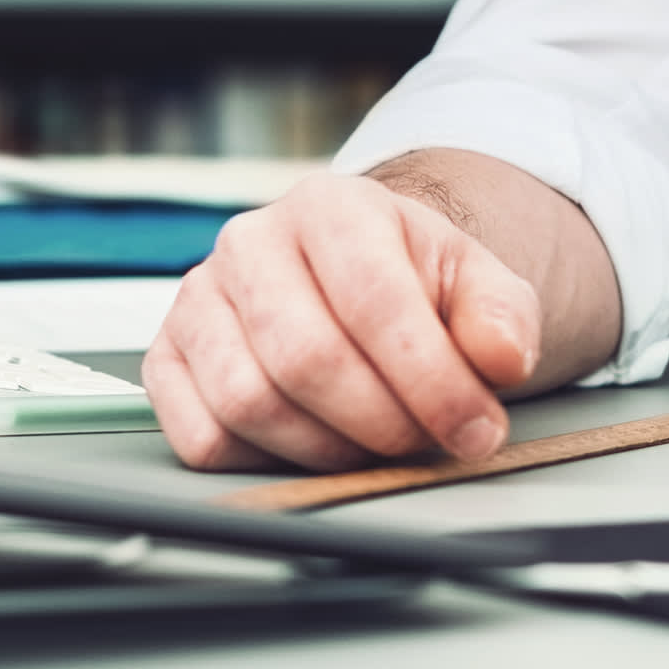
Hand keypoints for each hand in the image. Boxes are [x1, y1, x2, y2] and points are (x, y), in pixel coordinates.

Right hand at [145, 173, 546, 471]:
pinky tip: (311, 445)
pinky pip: (199, 436)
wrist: (355, 280)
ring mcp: (197, 300)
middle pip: (305, 358)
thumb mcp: (476, 283)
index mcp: (329, 205)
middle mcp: (250, 242)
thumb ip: (502, 314)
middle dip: (381, 423)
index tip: (476, 429)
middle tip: (426, 445)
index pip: (372, 299)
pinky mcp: (167, 359)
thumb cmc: (413, 285)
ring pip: (249, 402)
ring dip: (325, 449)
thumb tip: (501, 356)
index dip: (430, 379)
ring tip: (374, 444)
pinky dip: (262, 463)